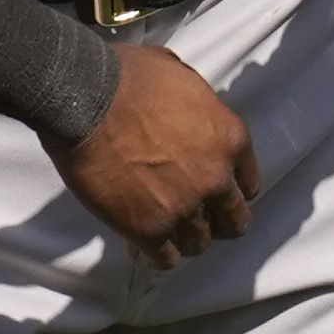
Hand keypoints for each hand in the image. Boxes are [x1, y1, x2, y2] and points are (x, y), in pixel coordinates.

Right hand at [49, 45, 259, 270]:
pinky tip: (139, 249)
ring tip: (163, 233)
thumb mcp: (178, 73)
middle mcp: (215, 179)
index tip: (215, 192)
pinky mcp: (148, 229)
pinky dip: (154, 256)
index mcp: (229, 139)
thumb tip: (189, 108)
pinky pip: (164, 259)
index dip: (231, 189)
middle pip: (234, 222)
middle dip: (216, 221)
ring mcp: (183, 208)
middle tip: (196, 218)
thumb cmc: (126, 76)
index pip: (249, 184)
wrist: (84, 97)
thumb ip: (196, 102)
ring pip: (199, 244)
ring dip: (183, 238)